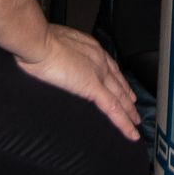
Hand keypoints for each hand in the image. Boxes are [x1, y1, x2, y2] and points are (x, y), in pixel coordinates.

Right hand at [15, 25, 139, 140]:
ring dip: (129, 110)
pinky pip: (113, 109)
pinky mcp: (93, 88)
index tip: (122, 85)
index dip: (117, 78)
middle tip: (134, 105)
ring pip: (119, 97)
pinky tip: (131, 133)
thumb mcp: (55, 44)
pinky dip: (124, 123)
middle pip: (118, 82)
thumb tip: (55, 60)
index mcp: (90, 48)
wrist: (38, 41)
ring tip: (135, 121)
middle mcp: (99, 60)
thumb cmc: (38, 41)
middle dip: (127, 94)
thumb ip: (61, 54)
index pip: (110, 66)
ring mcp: (98, 74)